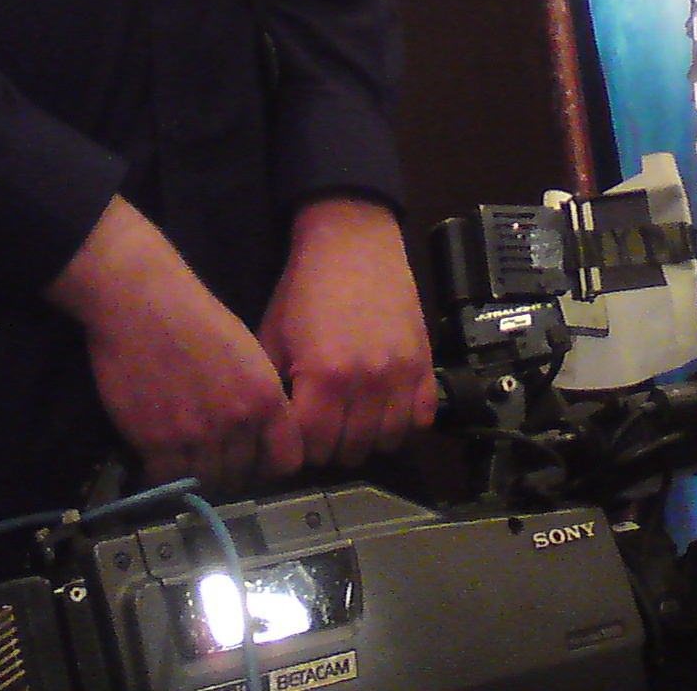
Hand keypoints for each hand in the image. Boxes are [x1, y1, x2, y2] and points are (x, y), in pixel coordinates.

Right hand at [47, 195, 300, 492]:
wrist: (141, 301)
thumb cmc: (194, 316)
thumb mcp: (247, 354)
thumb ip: (258, 398)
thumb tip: (258, 436)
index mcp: (266, 397)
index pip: (285, 461)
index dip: (268, 465)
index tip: (253, 460)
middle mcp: (238, 422)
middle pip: (243, 476)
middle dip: (231, 472)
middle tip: (212, 458)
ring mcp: (197, 434)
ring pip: (207, 483)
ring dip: (198, 476)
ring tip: (185, 458)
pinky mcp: (156, 441)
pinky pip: (167, 479)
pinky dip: (163, 474)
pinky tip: (158, 457)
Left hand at [259, 196, 435, 468]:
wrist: (353, 243)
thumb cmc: (306, 288)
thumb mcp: (272, 336)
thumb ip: (273, 390)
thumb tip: (270, 431)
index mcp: (324, 378)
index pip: (312, 449)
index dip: (299, 449)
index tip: (296, 439)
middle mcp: (367, 382)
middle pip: (350, 452)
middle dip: (331, 448)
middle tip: (323, 430)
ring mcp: (402, 375)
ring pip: (388, 443)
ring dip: (367, 440)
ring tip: (353, 422)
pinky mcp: (425, 364)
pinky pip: (422, 419)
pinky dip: (404, 424)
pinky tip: (385, 410)